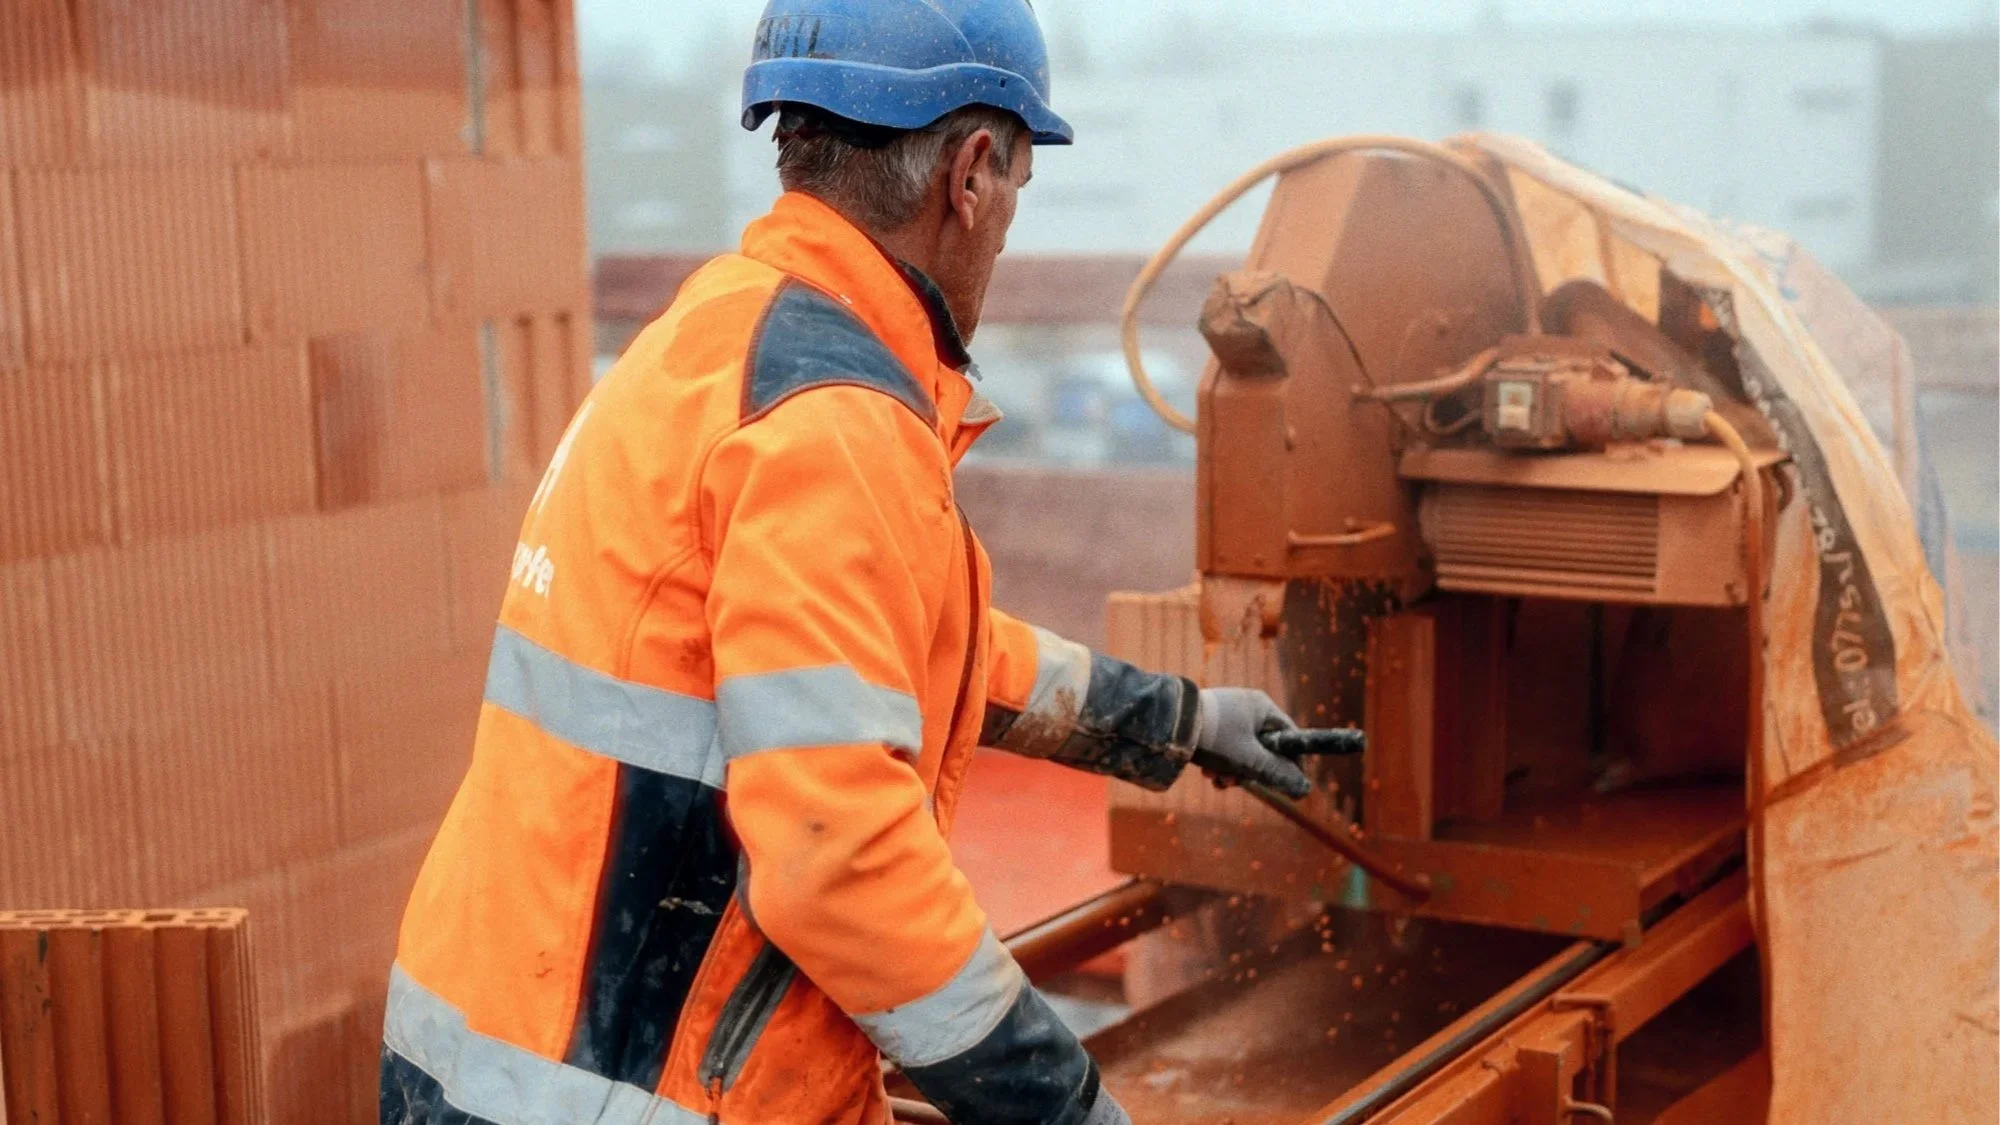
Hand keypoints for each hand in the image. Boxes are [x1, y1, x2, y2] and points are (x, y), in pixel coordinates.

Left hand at [1189, 688, 1310, 798]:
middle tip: (1236, 782)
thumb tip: (1305, 789)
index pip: (1289, 736)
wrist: (1166, 725)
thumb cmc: (1214, 739)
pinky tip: (1206, 772)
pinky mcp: (1208, 721)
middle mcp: (1246, 705)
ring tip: (1216, 779)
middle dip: (1251, 771)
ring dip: (1232, 770)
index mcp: (1262, 707)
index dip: (1293, 762)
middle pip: (1263, 747)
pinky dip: (1218, 762)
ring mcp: (1226, 713)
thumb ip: (1279, 774)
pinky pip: (1223, 746)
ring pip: (1241, 751)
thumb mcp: (1250, 761)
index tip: (1290, 783)